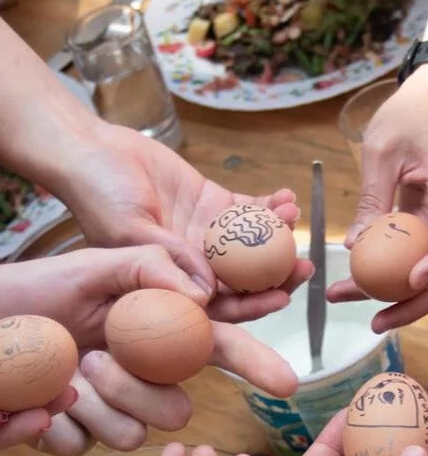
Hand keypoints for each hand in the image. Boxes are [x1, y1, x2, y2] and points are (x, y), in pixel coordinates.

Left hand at [0, 245, 301, 455]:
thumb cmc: (34, 290)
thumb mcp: (94, 264)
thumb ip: (150, 267)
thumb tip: (202, 294)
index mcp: (157, 337)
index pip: (219, 352)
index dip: (256, 366)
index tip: (287, 383)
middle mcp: (141, 379)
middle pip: (177, 409)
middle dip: (138, 389)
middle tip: (99, 358)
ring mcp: (109, 411)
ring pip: (134, 436)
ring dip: (96, 405)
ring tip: (63, 373)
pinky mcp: (73, 436)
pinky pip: (83, 449)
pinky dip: (54, 424)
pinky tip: (37, 400)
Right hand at [56, 121, 312, 322]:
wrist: (93, 150)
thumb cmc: (97, 194)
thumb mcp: (129, 231)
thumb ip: (167, 259)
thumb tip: (205, 294)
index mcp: (176, 279)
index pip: (222, 303)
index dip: (253, 305)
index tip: (282, 297)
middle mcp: (197, 262)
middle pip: (248, 277)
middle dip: (279, 273)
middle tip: (305, 263)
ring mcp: (209, 233)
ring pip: (254, 243)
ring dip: (278, 234)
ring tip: (293, 218)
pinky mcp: (215, 203)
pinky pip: (250, 209)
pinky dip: (270, 205)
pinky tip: (287, 198)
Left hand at [328, 65, 427, 332]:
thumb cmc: (412, 109)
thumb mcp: (381, 147)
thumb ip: (372, 198)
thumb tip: (356, 248)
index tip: (411, 281)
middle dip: (415, 304)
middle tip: (375, 323)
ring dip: (399, 296)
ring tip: (354, 307)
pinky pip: (417, 256)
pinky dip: (392, 273)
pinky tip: (360, 282)